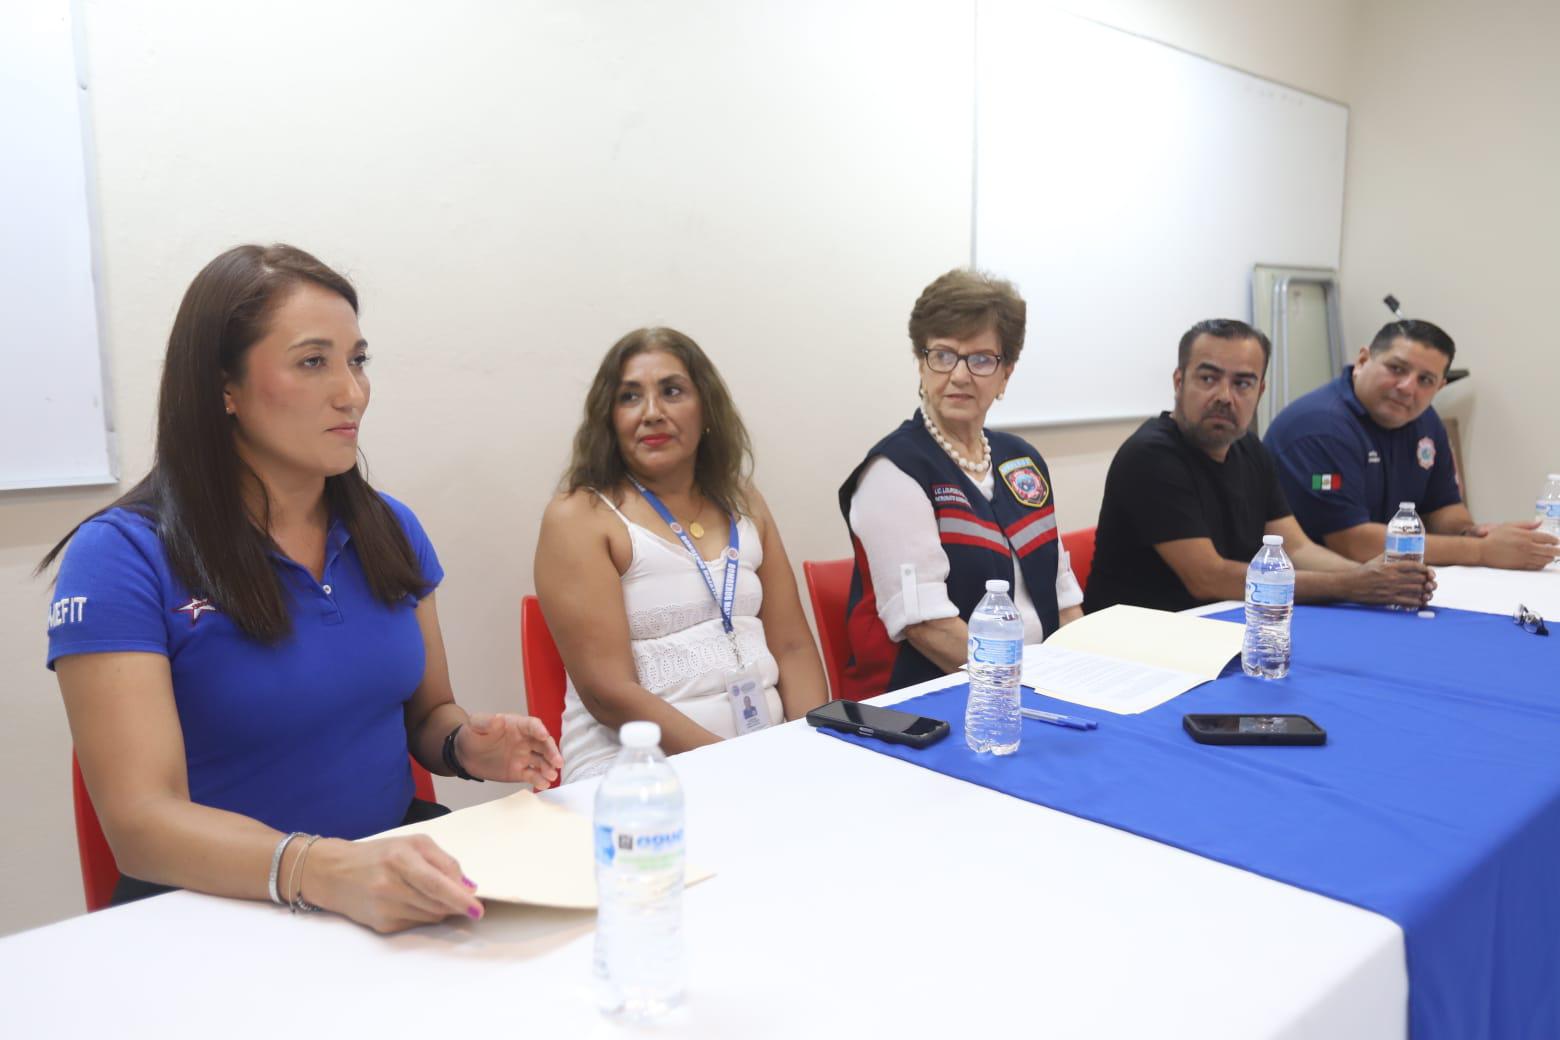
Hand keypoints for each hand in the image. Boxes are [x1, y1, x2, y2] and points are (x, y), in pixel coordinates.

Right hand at [306, 835, 481, 933]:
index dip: (459, 898)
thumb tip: (468, 886)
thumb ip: (443, 862)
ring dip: (441, 909)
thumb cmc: (378, 855)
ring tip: (432, 894)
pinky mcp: (382, 925)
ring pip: (431, 917)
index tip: (477, 908)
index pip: (435, 884)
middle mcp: (390, 885)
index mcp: (400, 858)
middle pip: (436, 904)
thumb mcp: (412, 844)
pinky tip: (412, 902)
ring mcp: (385, 908)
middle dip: (456, 905)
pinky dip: (425, 915)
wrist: (333, 873)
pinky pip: (417, 924)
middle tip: (467, 901)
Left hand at [456, 713, 563, 789]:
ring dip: (549, 767)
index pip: (532, 725)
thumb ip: (485, 722)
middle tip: (558, 762)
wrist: (464, 755)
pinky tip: (544, 784)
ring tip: (552, 775)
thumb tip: (498, 719)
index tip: (544, 736)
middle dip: (552, 752)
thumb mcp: (475, 724)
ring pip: (541, 761)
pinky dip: (539, 780)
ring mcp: (523, 756)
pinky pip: (532, 775)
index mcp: (517, 726)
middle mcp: (525, 740)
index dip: (539, 730)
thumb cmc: (471, 735)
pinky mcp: (519, 771)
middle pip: (543, 744)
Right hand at [1347, 558, 1435, 606]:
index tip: (1428, 571)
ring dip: (1425, 591)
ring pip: (1417, 590)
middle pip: (1419, 578)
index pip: (1415, 566)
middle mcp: (1393, 578)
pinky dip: (1419, 601)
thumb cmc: (1362, 572)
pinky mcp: (1389, 600)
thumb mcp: (1375, 561)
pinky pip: (1410, 601)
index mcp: (1390, 566)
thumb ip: (1388, 556)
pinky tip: (1421, 601)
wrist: (1350, 585)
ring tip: (1428, 591)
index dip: (1425, 569)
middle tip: (1430, 582)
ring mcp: (1392, 589)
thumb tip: (1401, 552)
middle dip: (1427, 580)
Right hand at [1475, 522, 1558, 569]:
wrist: (1483, 551)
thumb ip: (1526, 524)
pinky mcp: (1521, 565)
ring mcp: (1525, 557)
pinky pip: (1537, 566)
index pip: (1547, 538)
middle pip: (1550, 550)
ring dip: (1550, 558)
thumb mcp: (1509, 525)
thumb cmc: (1494, 538)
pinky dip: (1542, 564)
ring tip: (1552, 556)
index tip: (1556, 541)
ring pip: (1545, 559)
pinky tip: (1542, 562)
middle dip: (1558, 551)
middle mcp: (1528, 547)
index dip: (1554, 540)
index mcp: (1526, 536)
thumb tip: (1540, 521)